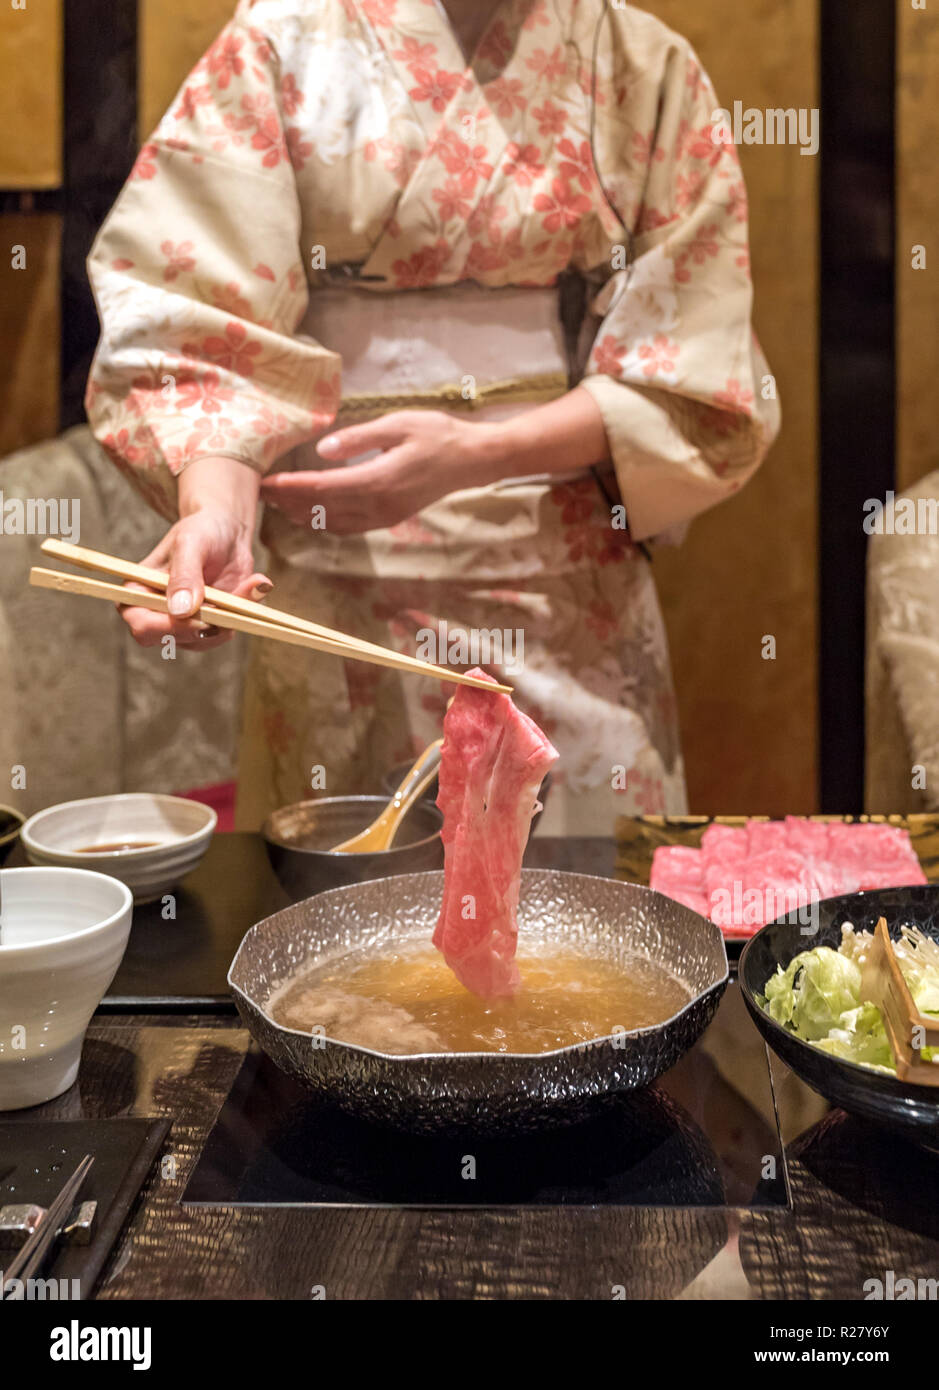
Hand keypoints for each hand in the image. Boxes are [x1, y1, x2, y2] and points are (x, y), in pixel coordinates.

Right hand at [119, 456, 269, 650]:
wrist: (226, 531)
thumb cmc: (201, 530)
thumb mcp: (191, 543)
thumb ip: (184, 575)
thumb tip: (180, 610)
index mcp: (138, 591)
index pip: (141, 625)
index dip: (168, 627)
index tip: (201, 617)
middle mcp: (155, 612)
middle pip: (170, 640)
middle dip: (203, 627)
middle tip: (229, 608)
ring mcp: (182, 622)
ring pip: (202, 640)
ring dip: (229, 617)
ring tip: (249, 584)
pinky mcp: (208, 624)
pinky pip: (225, 631)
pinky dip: (243, 613)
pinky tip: (254, 586)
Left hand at [259, 410, 499, 533]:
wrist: (472, 460)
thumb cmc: (437, 435)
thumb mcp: (398, 425)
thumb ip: (358, 438)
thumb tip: (323, 450)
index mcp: (377, 481)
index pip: (322, 489)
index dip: (290, 488)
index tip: (266, 482)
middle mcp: (378, 506)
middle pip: (322, 511)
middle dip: (289, 504)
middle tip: (262, 494)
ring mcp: (385, 517)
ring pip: (334, 524)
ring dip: (304, 516)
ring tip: (280, 504)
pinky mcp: (390, 518)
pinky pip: (349, 527)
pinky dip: (325, 522)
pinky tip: (312, 514)